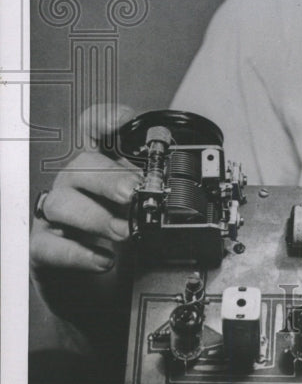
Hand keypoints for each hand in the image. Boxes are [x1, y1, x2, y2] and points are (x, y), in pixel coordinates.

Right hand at [30, 104, 140, 272]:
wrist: (92, 265)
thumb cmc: (115, 223)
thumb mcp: (136, 198)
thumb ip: (149, 187)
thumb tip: (175, 185)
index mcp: (98, 162)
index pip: (92, 128)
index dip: (105, 118)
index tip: (125, 120)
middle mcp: (73, 180)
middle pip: (81, 165)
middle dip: (109, 178)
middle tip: (132, 192)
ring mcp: (55, 211)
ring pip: (63, 204)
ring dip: (96, 218)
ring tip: (124, 231)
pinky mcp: (43, 245)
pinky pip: (51, 245)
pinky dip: (79, 254)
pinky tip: (103, 259)